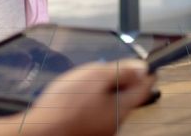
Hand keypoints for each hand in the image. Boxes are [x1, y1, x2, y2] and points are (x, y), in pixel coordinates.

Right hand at [0, 60, 155, 135]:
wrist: (42, 131)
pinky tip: (77, 97)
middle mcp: (116, 123)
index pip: (144, 87)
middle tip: (109, 68)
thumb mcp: (95, 76)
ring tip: (86, 81)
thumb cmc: (65, 105)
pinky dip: (92, 101)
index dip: (146, 72)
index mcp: (122, 108)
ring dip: (104, 91)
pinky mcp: (88, 131)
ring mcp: (102, 129)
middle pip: (127, 96)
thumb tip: (142, 67)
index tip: (148, 63)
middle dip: (121, 80)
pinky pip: (97, 112)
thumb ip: (121, 71)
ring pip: (111, 104)